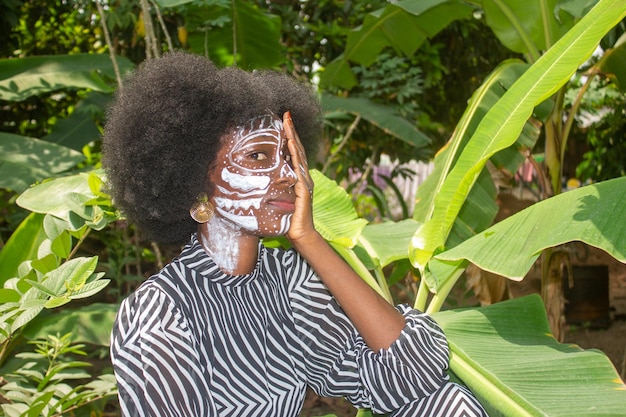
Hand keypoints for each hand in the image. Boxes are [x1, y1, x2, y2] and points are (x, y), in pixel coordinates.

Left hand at [283, 111, 315, 244]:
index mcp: (298, 177)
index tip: (282, 120)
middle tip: (286, 114)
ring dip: (292, 137)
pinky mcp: (303, 188)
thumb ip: (274, 187)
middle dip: (292, 130)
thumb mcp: (280, 198)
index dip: (289, 136)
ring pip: (298, 154)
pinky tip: (289, 144)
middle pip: (297, 148)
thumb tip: (259, 179)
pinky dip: (294, 154)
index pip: (293, 152)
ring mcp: (305, 181)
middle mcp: (304, 176)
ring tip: (287, 122)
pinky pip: (298, 168)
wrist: (300, 234)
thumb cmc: (288, 219)